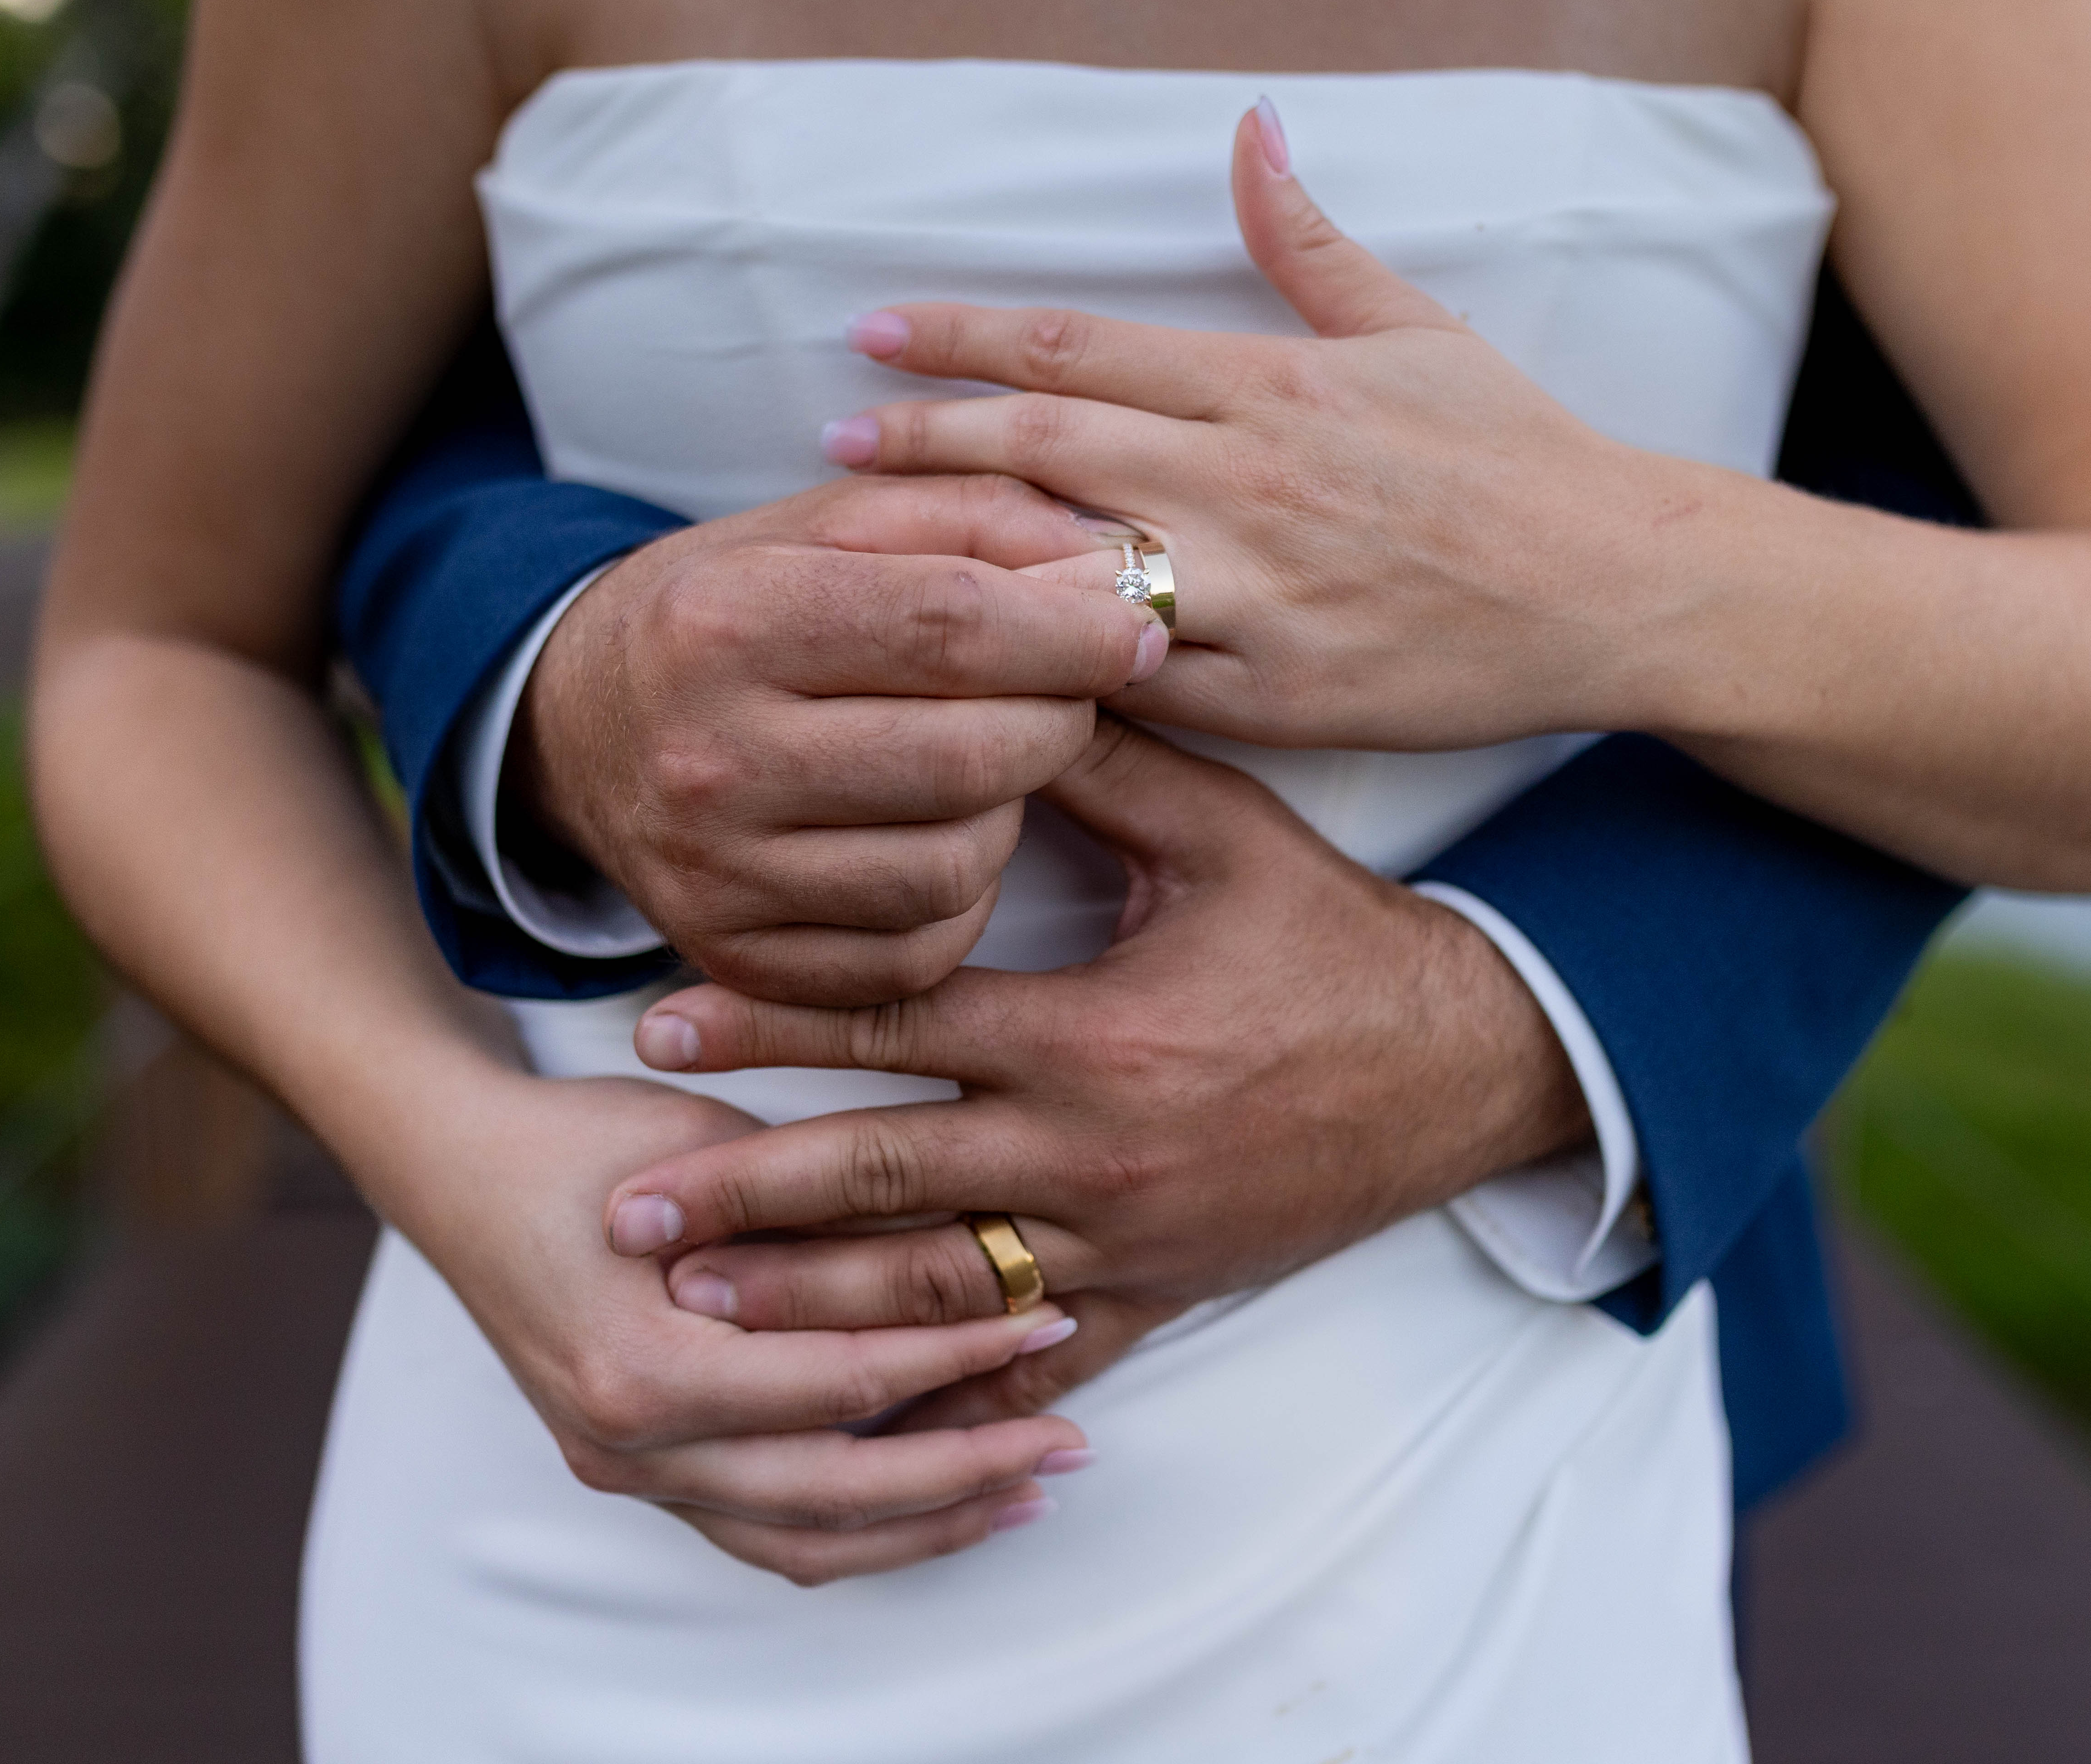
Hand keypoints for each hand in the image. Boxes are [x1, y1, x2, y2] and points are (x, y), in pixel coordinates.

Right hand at [376, 1069, 1092, 1584]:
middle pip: (835, 1493)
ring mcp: (627, 1472)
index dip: (957, 1355)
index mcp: (646, 1367)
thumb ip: (831, 1221)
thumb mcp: (723, 1157)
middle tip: (1068, 1440)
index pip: (842, 1382)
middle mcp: (630, 1445)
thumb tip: (976, 1249)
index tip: (1047, 1318)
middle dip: (968, 1469)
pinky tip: (936, 1507)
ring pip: (805, 1542)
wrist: (462, 1169)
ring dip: (925, 1525)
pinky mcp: (638, 1474)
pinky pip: (764, 1536)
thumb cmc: (594, 1141)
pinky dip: (859, 1530)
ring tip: (1027, 1492)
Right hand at [511, 474, 1164, 1005]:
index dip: (1074, 629)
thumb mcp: (830, 524)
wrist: (579, 723)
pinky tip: (932, 835)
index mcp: (726, 619)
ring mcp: (716, 873)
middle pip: (970, 755)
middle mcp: (708, 756)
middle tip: (1069, 693)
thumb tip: (1113, 565)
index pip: (950, 624)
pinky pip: (920, 950)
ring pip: (959, 865)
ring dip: (1009, 811)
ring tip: (980, 761)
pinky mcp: (738, 957)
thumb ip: (976, 517)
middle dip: (1059, 720)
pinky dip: (960, 897)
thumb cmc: (734, 609)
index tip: (1136, 627)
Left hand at [599, 716, 1591, 1421]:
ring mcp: (1124, 1240)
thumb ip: (1106, 765)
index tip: (657, 1029)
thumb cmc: (1338, 941)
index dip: (768, 1020)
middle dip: (744, 1198)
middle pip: (880, 1182)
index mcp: (1091, 1034)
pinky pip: (1043, 1360)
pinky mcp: (1162, 1293)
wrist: (1466, 1065)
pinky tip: (865, 1413)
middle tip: (624, 1212)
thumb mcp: (1230, 833)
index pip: (893, 1022)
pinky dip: (953, 1391)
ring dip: (808, 1305)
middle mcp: (1092, 1153)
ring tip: (698, 1311)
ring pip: (937, 1291)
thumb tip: (1002, 678)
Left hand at [817, 99, 1657, 752]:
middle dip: (925, 445)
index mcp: (1270, 388)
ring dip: (964, 559)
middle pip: (1048, 451)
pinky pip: (1145, 685)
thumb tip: (1252, 132)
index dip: (963, 339)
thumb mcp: (1414, 329)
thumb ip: (1309, 241)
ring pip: (1077, 568)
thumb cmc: (1514, 456)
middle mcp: (1250, 483)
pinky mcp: (1283, 693)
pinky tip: (982, 672)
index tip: (875, 335)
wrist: (1615, 584)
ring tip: (869, 555)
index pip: (1079, 349)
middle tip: (830, 447)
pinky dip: (1062, 673)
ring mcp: (1262, 594)